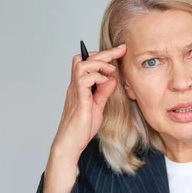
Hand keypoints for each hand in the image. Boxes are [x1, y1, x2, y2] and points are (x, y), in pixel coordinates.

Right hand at [43, 43, 126, 192]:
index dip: (103, 56)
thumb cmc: (82, 128)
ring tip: (111, 69)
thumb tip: (112, 79)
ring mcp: (75, 91)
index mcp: (80, 87)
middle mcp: (75, 86)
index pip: (87, 63)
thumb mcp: (98, 107)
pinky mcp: (79, 99)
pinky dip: (97, 77)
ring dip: (99, 63)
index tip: (119, 51)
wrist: (70, 143)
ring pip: (82, 65)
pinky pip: (84, 80)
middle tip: (121, 49)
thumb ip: (103, 92)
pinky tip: (106, 82)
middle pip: (84, 59)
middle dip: (104, 52)